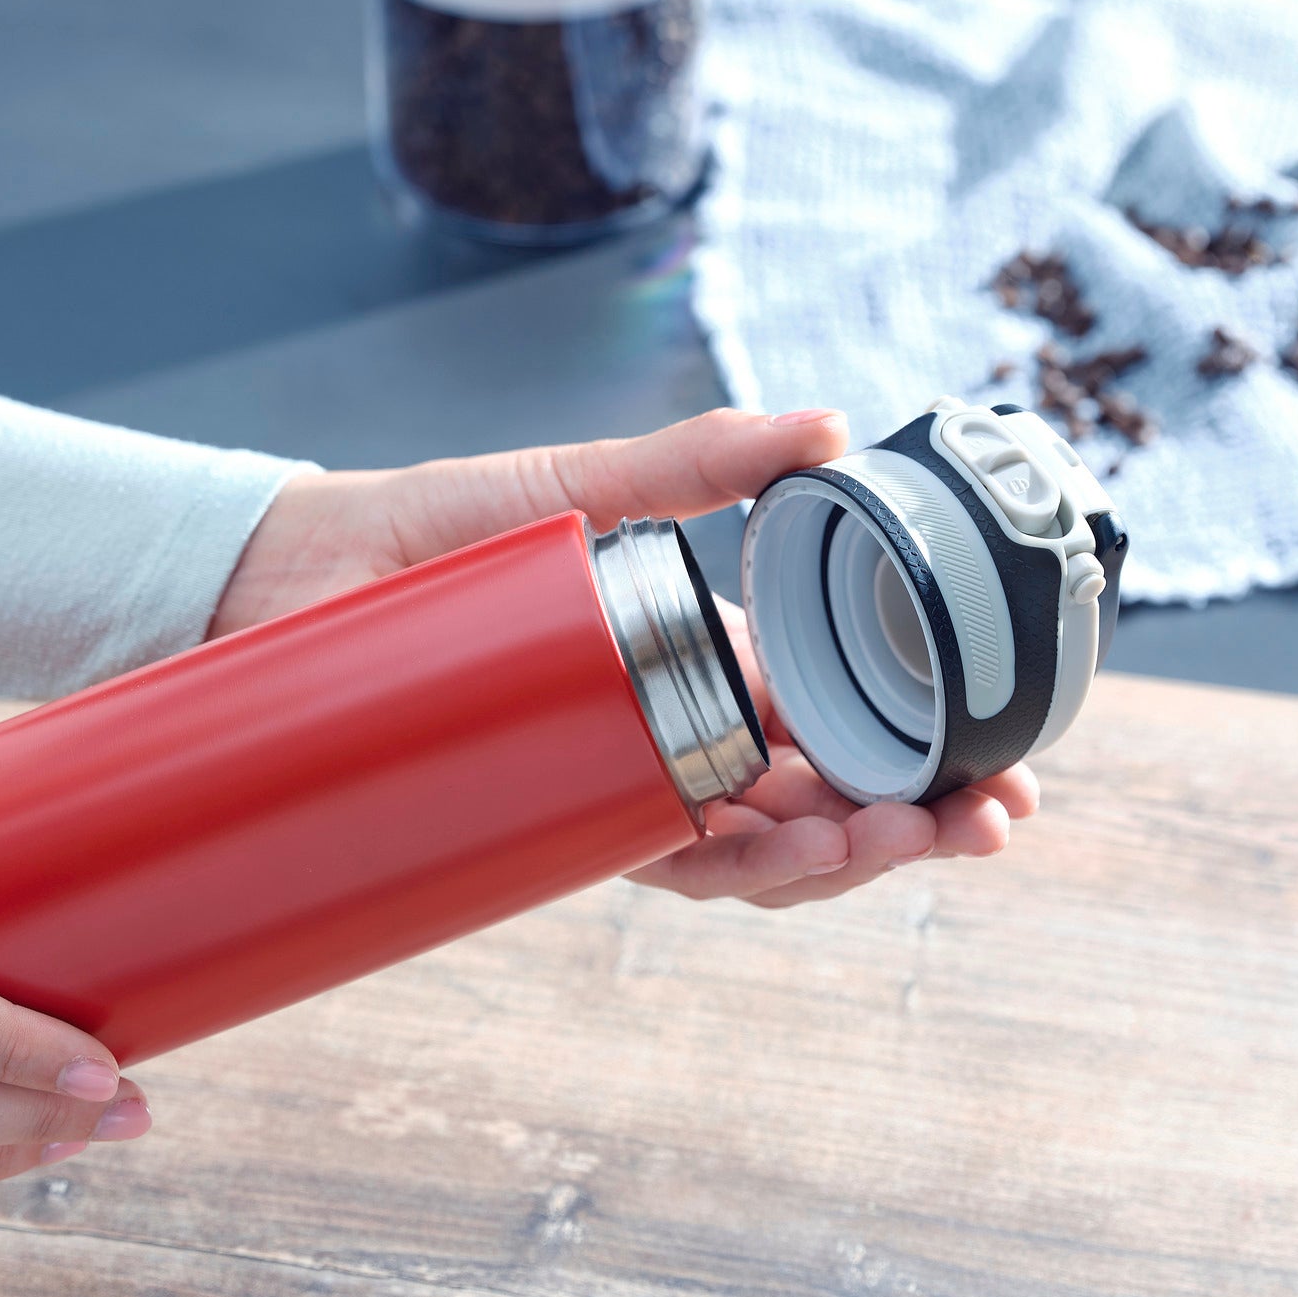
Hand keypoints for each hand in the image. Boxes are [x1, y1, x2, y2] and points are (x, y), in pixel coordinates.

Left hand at [215, 407, 1038, 905]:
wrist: (297, 570)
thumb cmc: (436, 526)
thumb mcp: (582, 486)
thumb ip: (698, 459)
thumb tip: (831, 428)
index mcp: (701, 664)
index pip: (833, 730)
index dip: (920, 761)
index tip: (1000, 775)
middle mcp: (669, 735)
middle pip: (812, 806)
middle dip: (907, 825)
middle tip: (982, 823)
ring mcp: (611, 780)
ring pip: (747, 850)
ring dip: (835, 856)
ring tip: (895, 837)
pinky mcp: (544, 812)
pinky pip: (649, 857)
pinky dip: (726, 868)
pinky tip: (788, 858)